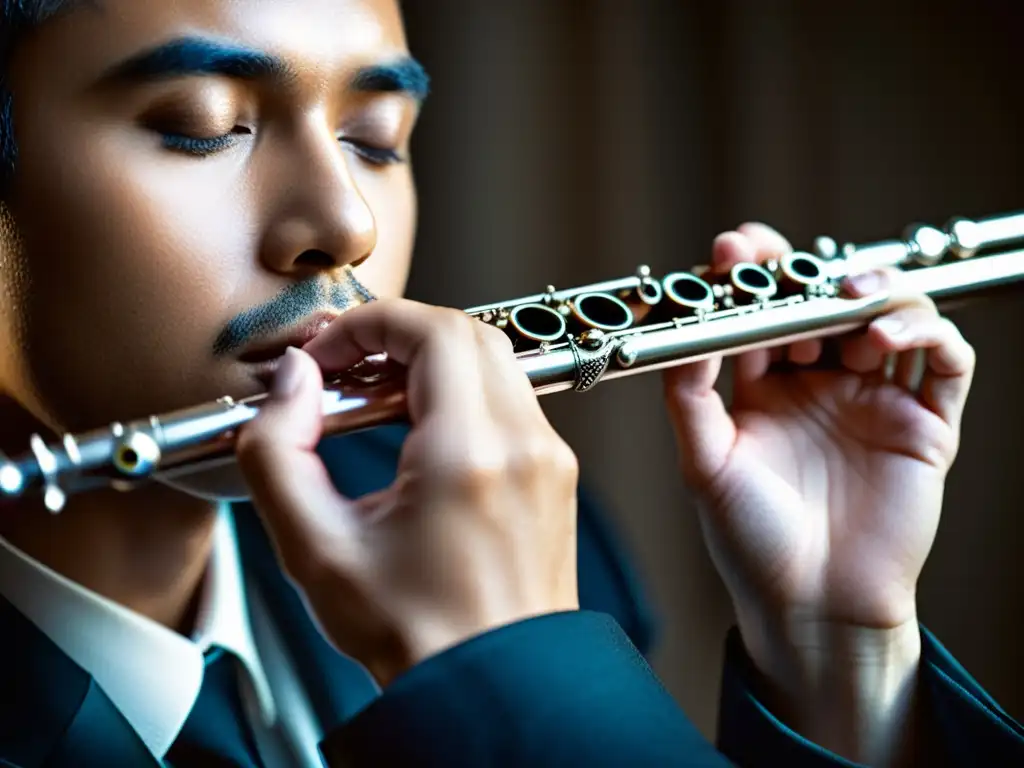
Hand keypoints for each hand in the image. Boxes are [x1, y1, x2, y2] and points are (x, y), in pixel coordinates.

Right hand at [236, 300, 579, 685]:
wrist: (490, 687)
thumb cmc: (417, 638)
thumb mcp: (316, 550)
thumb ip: (278, 453)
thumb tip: (292, 384)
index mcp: (470, 456)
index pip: (432, 332)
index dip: (368, 325)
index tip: (327, 355)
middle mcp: (524, 446)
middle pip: (468, 332)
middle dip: (399, 334)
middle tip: (347, 366)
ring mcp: (549, 459)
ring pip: (494, 360)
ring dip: (430, 359)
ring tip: (373, 400)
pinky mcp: (554, 474)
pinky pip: (511, 400)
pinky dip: (462, 391)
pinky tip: (417, 430)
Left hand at [663, 224, 974, 762]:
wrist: (809, 603)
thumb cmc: (751, 539)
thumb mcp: (704, 461)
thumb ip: (690, 394)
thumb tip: (682, 328)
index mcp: (767, 388)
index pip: (766, 309)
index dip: (753, 274)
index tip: (734, 249)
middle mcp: (822, 384)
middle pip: (827, 300)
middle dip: (808, 273)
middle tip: (788, 264)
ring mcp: (875, 398)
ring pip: (891, 315)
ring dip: (872, 293)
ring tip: (844, 301)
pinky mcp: (925, 422)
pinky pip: (945, 360)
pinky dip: (924, 333)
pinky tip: (885, 339)